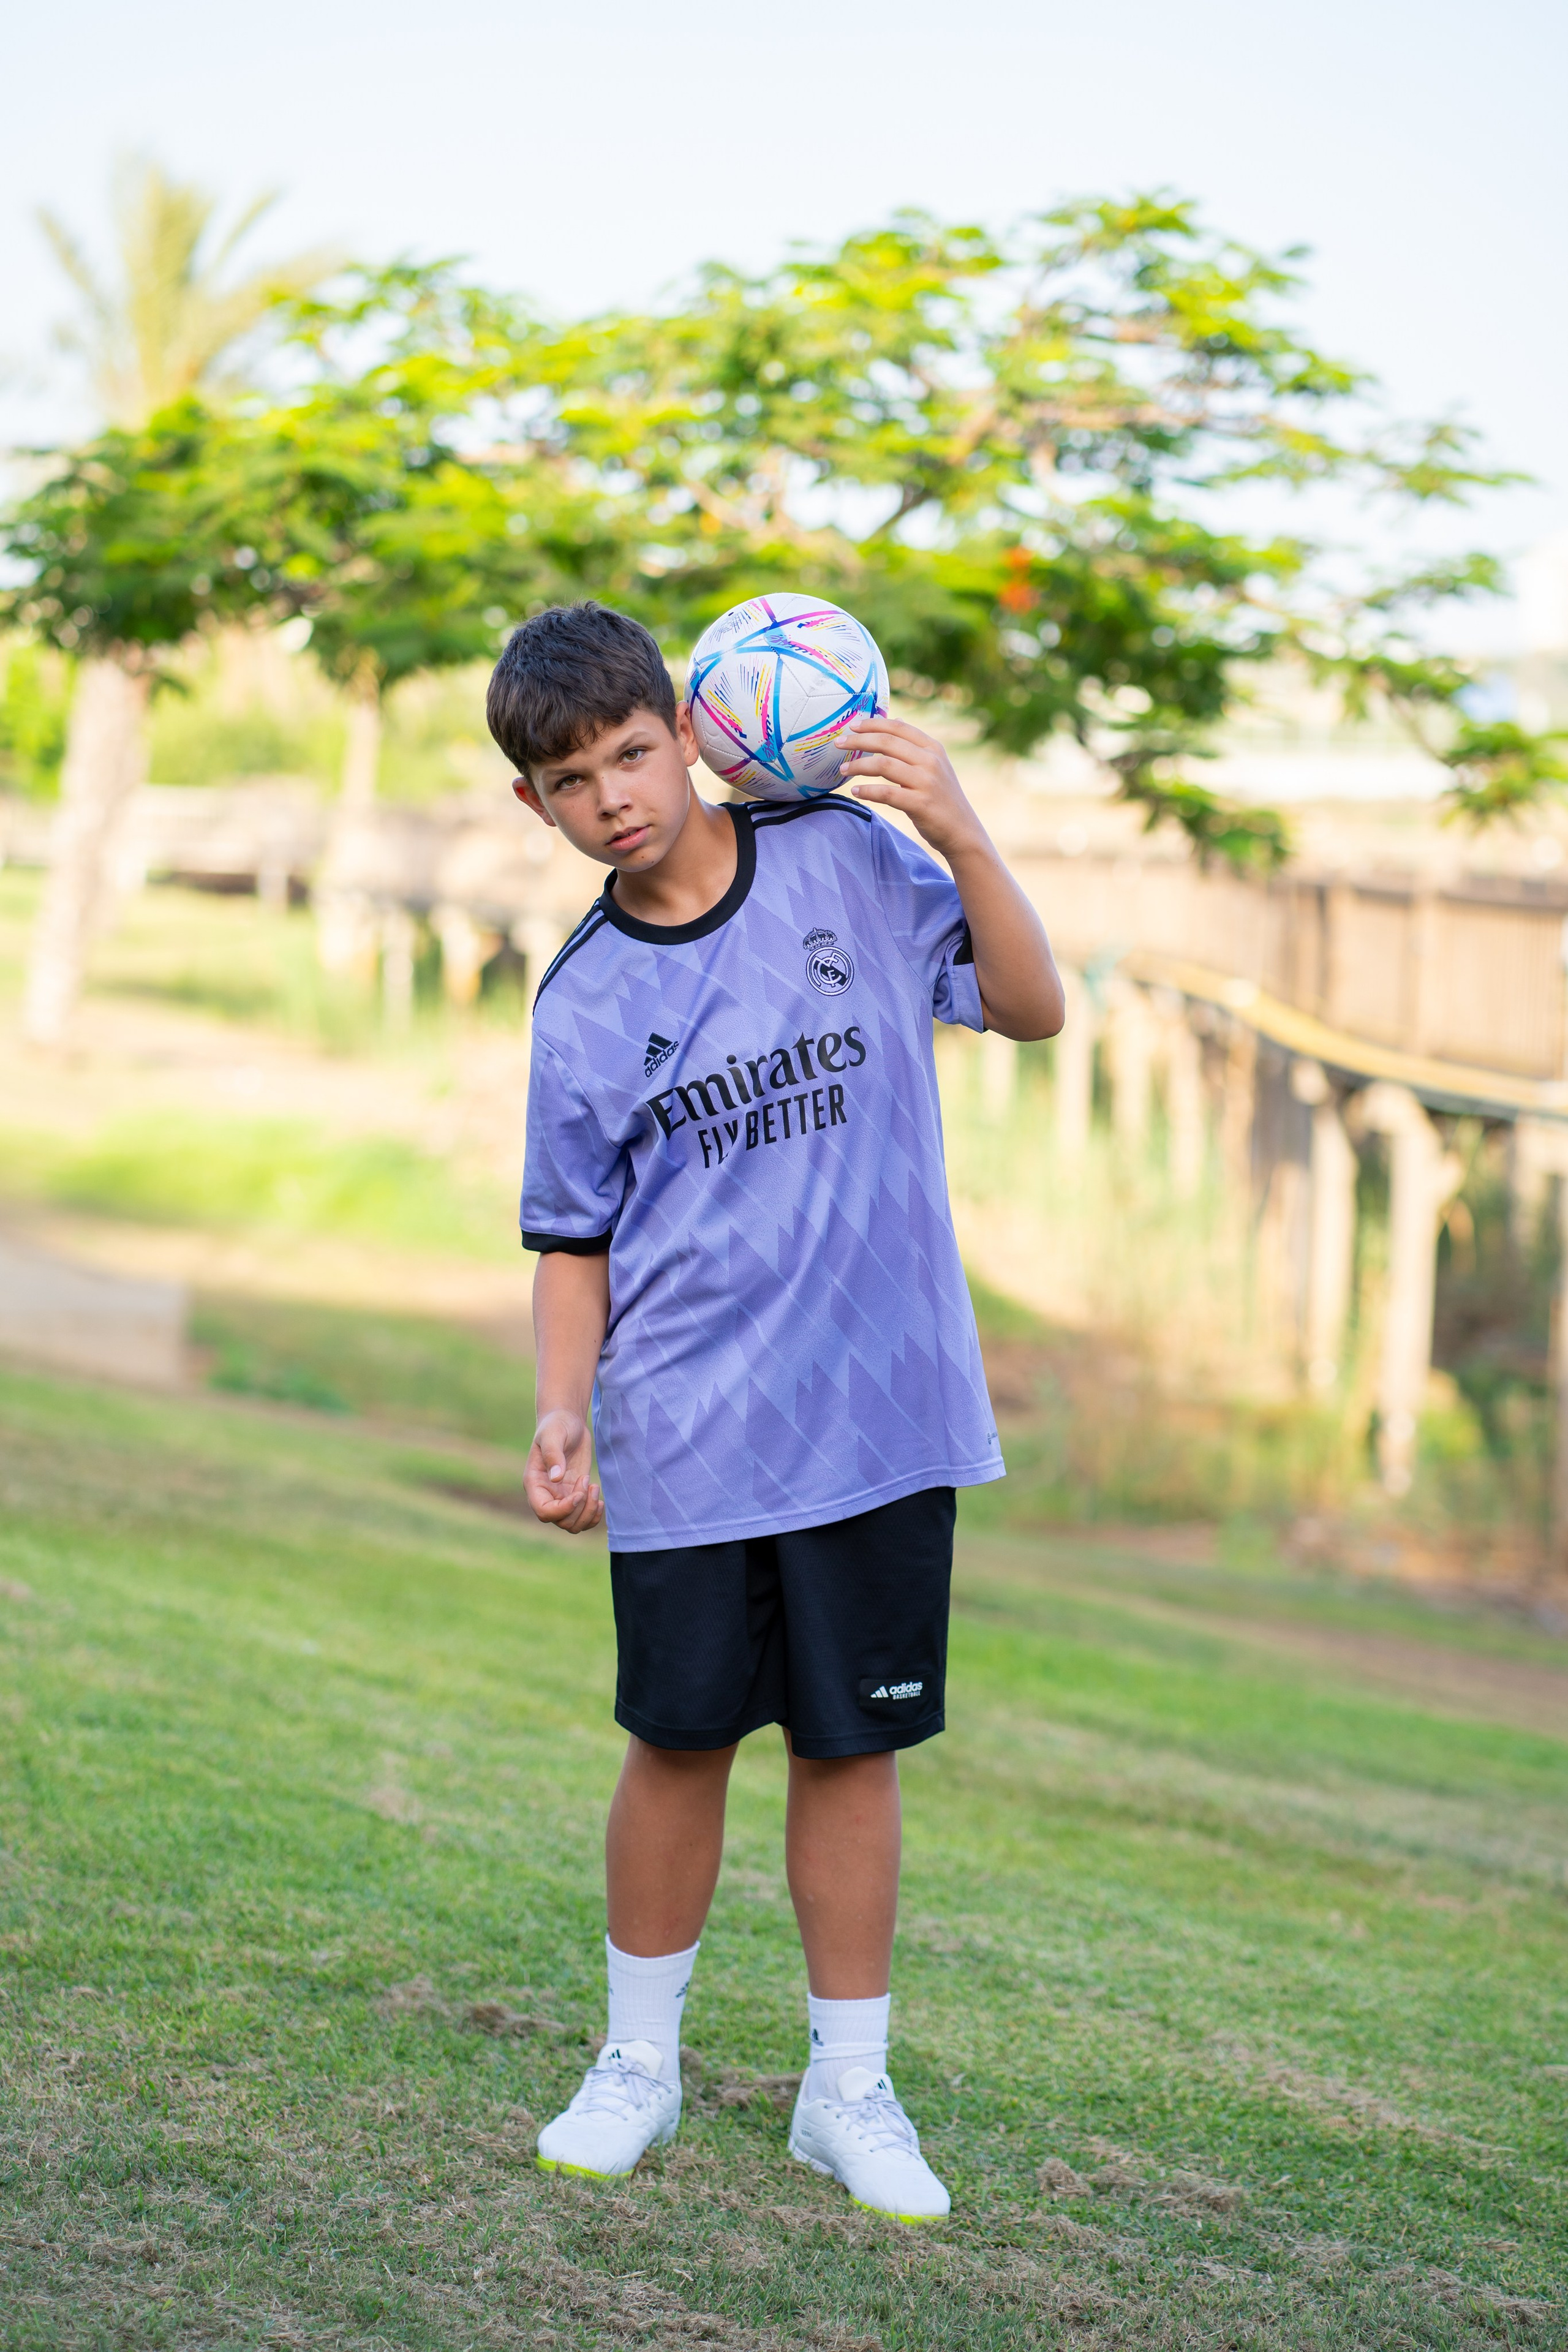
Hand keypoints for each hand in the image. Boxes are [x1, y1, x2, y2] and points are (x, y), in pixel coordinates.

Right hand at [524, 1407, 603, 1533]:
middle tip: (588, 1482)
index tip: (579, 1492)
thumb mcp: (553, 1435)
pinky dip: (593, 1516)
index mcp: (534, 1483)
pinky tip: (600, 1500)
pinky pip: (583, 1519)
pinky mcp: (575, 1495)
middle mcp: (546, 1495)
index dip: (563, 1510)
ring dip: (588, 1513)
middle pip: (562, 1522)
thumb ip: (553, 1454)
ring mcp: (561, 1497)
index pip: (544, 1512)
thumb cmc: (557, 1425)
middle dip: (580, 1508)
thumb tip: (556, 1478)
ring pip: (573, 1525)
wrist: (568, 1421)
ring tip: (594, 1487)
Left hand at [838, 716, 984, 859]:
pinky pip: (886, 793)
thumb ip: (915, 747)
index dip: (873, 724)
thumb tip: (894, 721)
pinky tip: (856, 792)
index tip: (853, 725)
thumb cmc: (942, 798)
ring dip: (858, 766)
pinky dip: (868, 791)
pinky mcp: (920, 803)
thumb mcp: (935, 766)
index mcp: (933, 748)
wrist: (962, 831)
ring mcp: (926, 782)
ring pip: (883, 765)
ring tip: (843, 769)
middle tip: (839, 743)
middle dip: (859, 741)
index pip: (898, 728)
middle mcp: (930, 761)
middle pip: (887, 742)